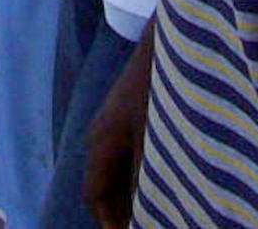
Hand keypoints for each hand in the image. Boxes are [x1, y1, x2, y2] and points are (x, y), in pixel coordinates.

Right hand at [84, 30, 154, 228]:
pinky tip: (155, 179)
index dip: (109, 223)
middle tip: (142, 225)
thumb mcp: (153, 139)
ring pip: (111, 170)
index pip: (94, 195)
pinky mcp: (121, 115)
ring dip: (125, 194)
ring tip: (153, 210)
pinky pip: (119, 155)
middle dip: (117, 211)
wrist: (163, 46)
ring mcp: (108, 124)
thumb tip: (144, 210)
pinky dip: (131, 175)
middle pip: (100, 185)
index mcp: (100, 143)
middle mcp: (98, 136)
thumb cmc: (157, 92)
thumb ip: (145, 177)